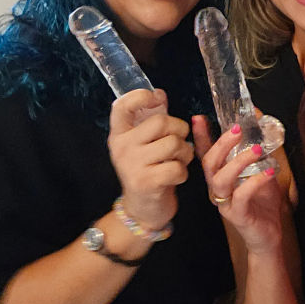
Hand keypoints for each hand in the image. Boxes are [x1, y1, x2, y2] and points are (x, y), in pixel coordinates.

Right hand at [108, 88, 191, 230]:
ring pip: (174, 144)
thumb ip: (150, 120)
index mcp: (119, 134)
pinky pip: (177, 167)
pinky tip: (175, 177)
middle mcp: (122, 147)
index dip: (141, 96)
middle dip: (180, 131)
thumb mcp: (144, 144)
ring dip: (185, 153)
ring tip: (178, 161)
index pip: (122, 105)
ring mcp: (132, 165)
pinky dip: (183, 172)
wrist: (142, 209)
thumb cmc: (148, 171)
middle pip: (161, 122)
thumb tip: (160, 93)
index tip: (157, 98)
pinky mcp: (146, 182)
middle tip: (178, 143)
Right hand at [193, 117, 284, 254]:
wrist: (268, 236)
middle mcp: (218, 190)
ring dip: (238, 161)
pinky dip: (255, 182)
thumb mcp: (261, 173)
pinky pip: (241, 197)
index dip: (201, 137)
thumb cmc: (263, 204)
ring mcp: (225, 204)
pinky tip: (269, 171)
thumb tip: (263, 128)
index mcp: (221, 177)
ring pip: (221, 180)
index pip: (206, 154)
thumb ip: (258, 155)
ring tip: (257, 149)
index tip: (199, 118)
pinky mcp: (238, 216)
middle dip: (221, 144)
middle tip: (237, 129)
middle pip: (210, 164)